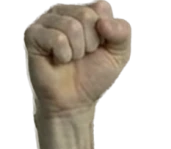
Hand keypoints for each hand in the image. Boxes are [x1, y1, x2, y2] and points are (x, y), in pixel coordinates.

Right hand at [24, 1, 132, 118]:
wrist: (75, 100)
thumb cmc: (94, 75)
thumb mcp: (119, 55)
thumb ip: (123, 34)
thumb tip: (103, 22)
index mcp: (84, 12)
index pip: (101, 7)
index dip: (106, 34)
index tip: (99, 48)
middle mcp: (63, 12)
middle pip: (87, 15)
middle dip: (92, 43)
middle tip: (83, 55)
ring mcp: (45, 21)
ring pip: (72, 26)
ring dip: (77, 51)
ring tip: (71, 58)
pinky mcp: (32, 34)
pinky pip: (56, 38)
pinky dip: (64, 55)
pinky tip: (58, 60)